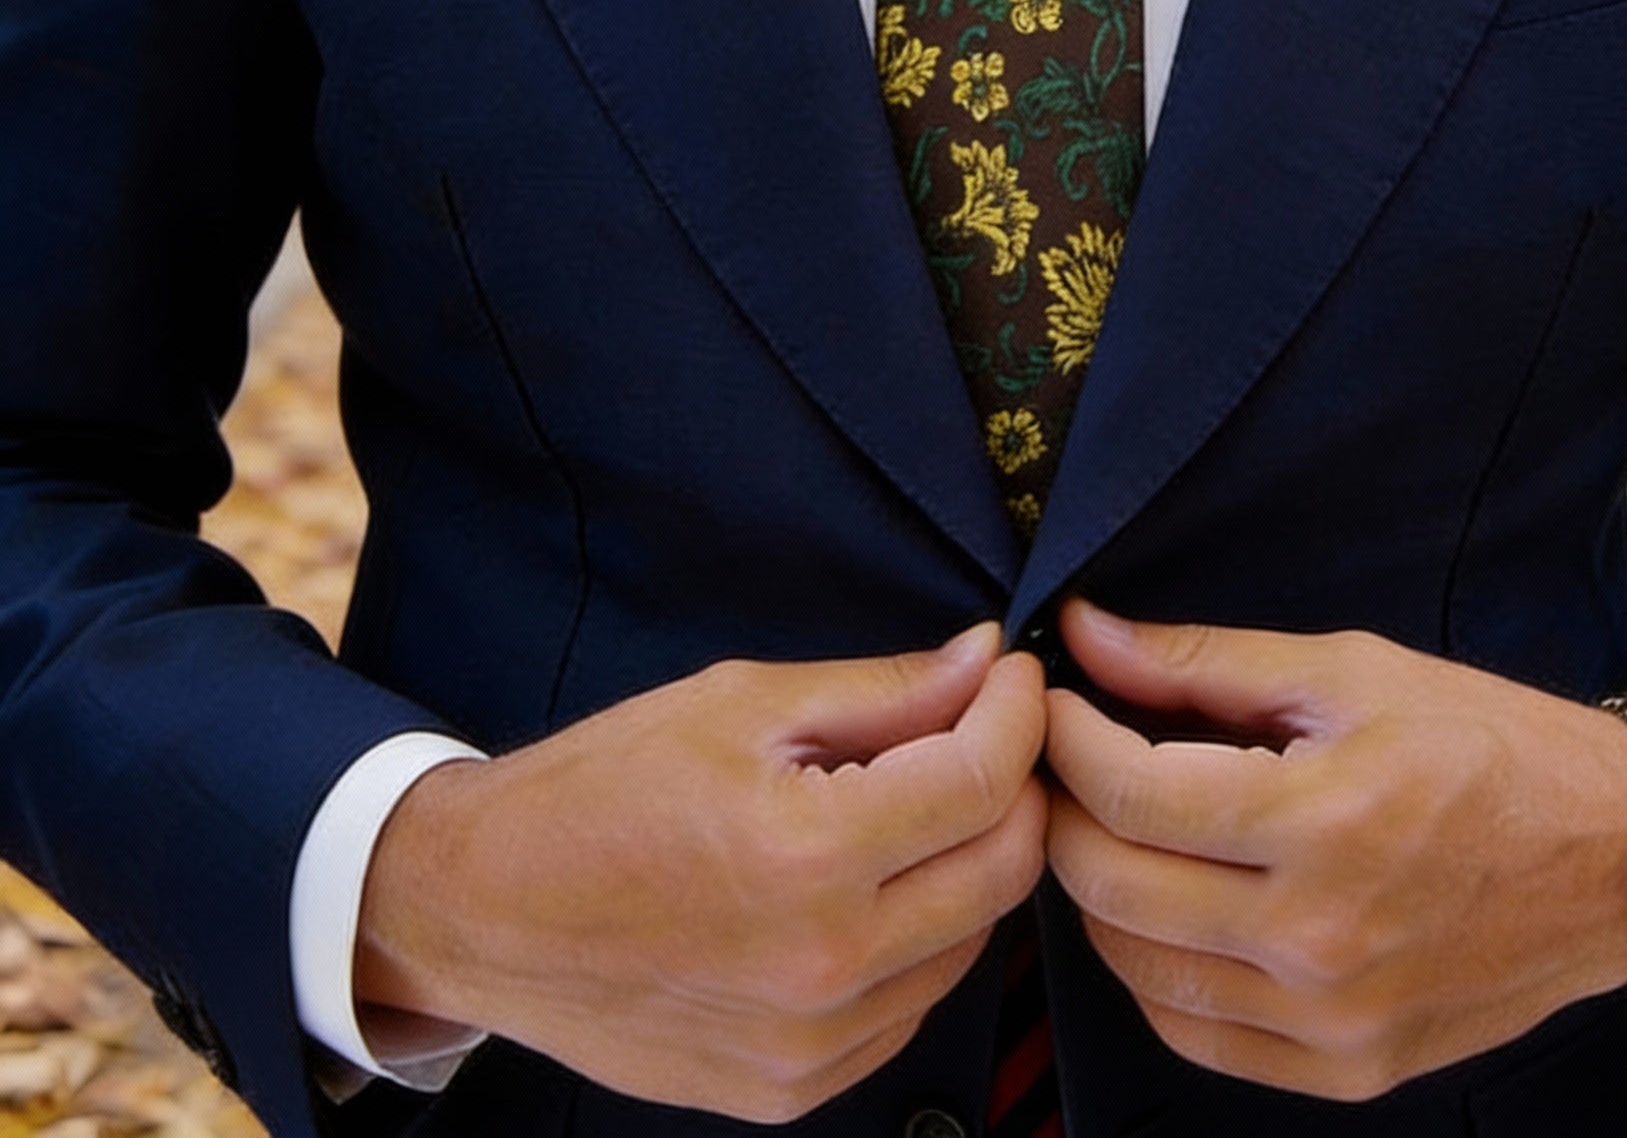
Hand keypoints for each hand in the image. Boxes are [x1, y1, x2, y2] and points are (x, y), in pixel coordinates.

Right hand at [356, 623, 1046, 1123]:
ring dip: (972, 862)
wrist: (484, 910)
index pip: (982, 781)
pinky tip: (875, 883)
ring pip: (971, 941)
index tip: (1014, 676)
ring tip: (921, 802)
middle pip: (1003, 869)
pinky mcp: (793, 1089)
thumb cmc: (600, 790)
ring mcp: (812, 1044)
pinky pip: (912, 1005)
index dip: (1018, 713)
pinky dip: (922, 936)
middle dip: (1017, 785)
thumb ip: (881, 690)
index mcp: (808, 855)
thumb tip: (983, 661)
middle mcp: (825, 965)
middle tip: (988, 730)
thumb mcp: (741, 704)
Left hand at [1044, 602, 1626, 1102]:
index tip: (1053, 700)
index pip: (1129, 793)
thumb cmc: (1487, 744)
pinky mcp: (1348, 1068)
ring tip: (1110, 826)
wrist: (1612, 855)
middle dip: (1064, 810)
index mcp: (1321, 822)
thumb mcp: (1347, 671)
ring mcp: (1331, 1019)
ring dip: (1098, 893)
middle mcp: (1318, 938)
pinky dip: (1154, 971)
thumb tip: (1087, 633)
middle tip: (1064, 759)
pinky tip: (1166, 908)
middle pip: (1112, 886)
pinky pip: (1196, 1034)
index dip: (1067, 738)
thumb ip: (1203, 660)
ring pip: (1138, 969)